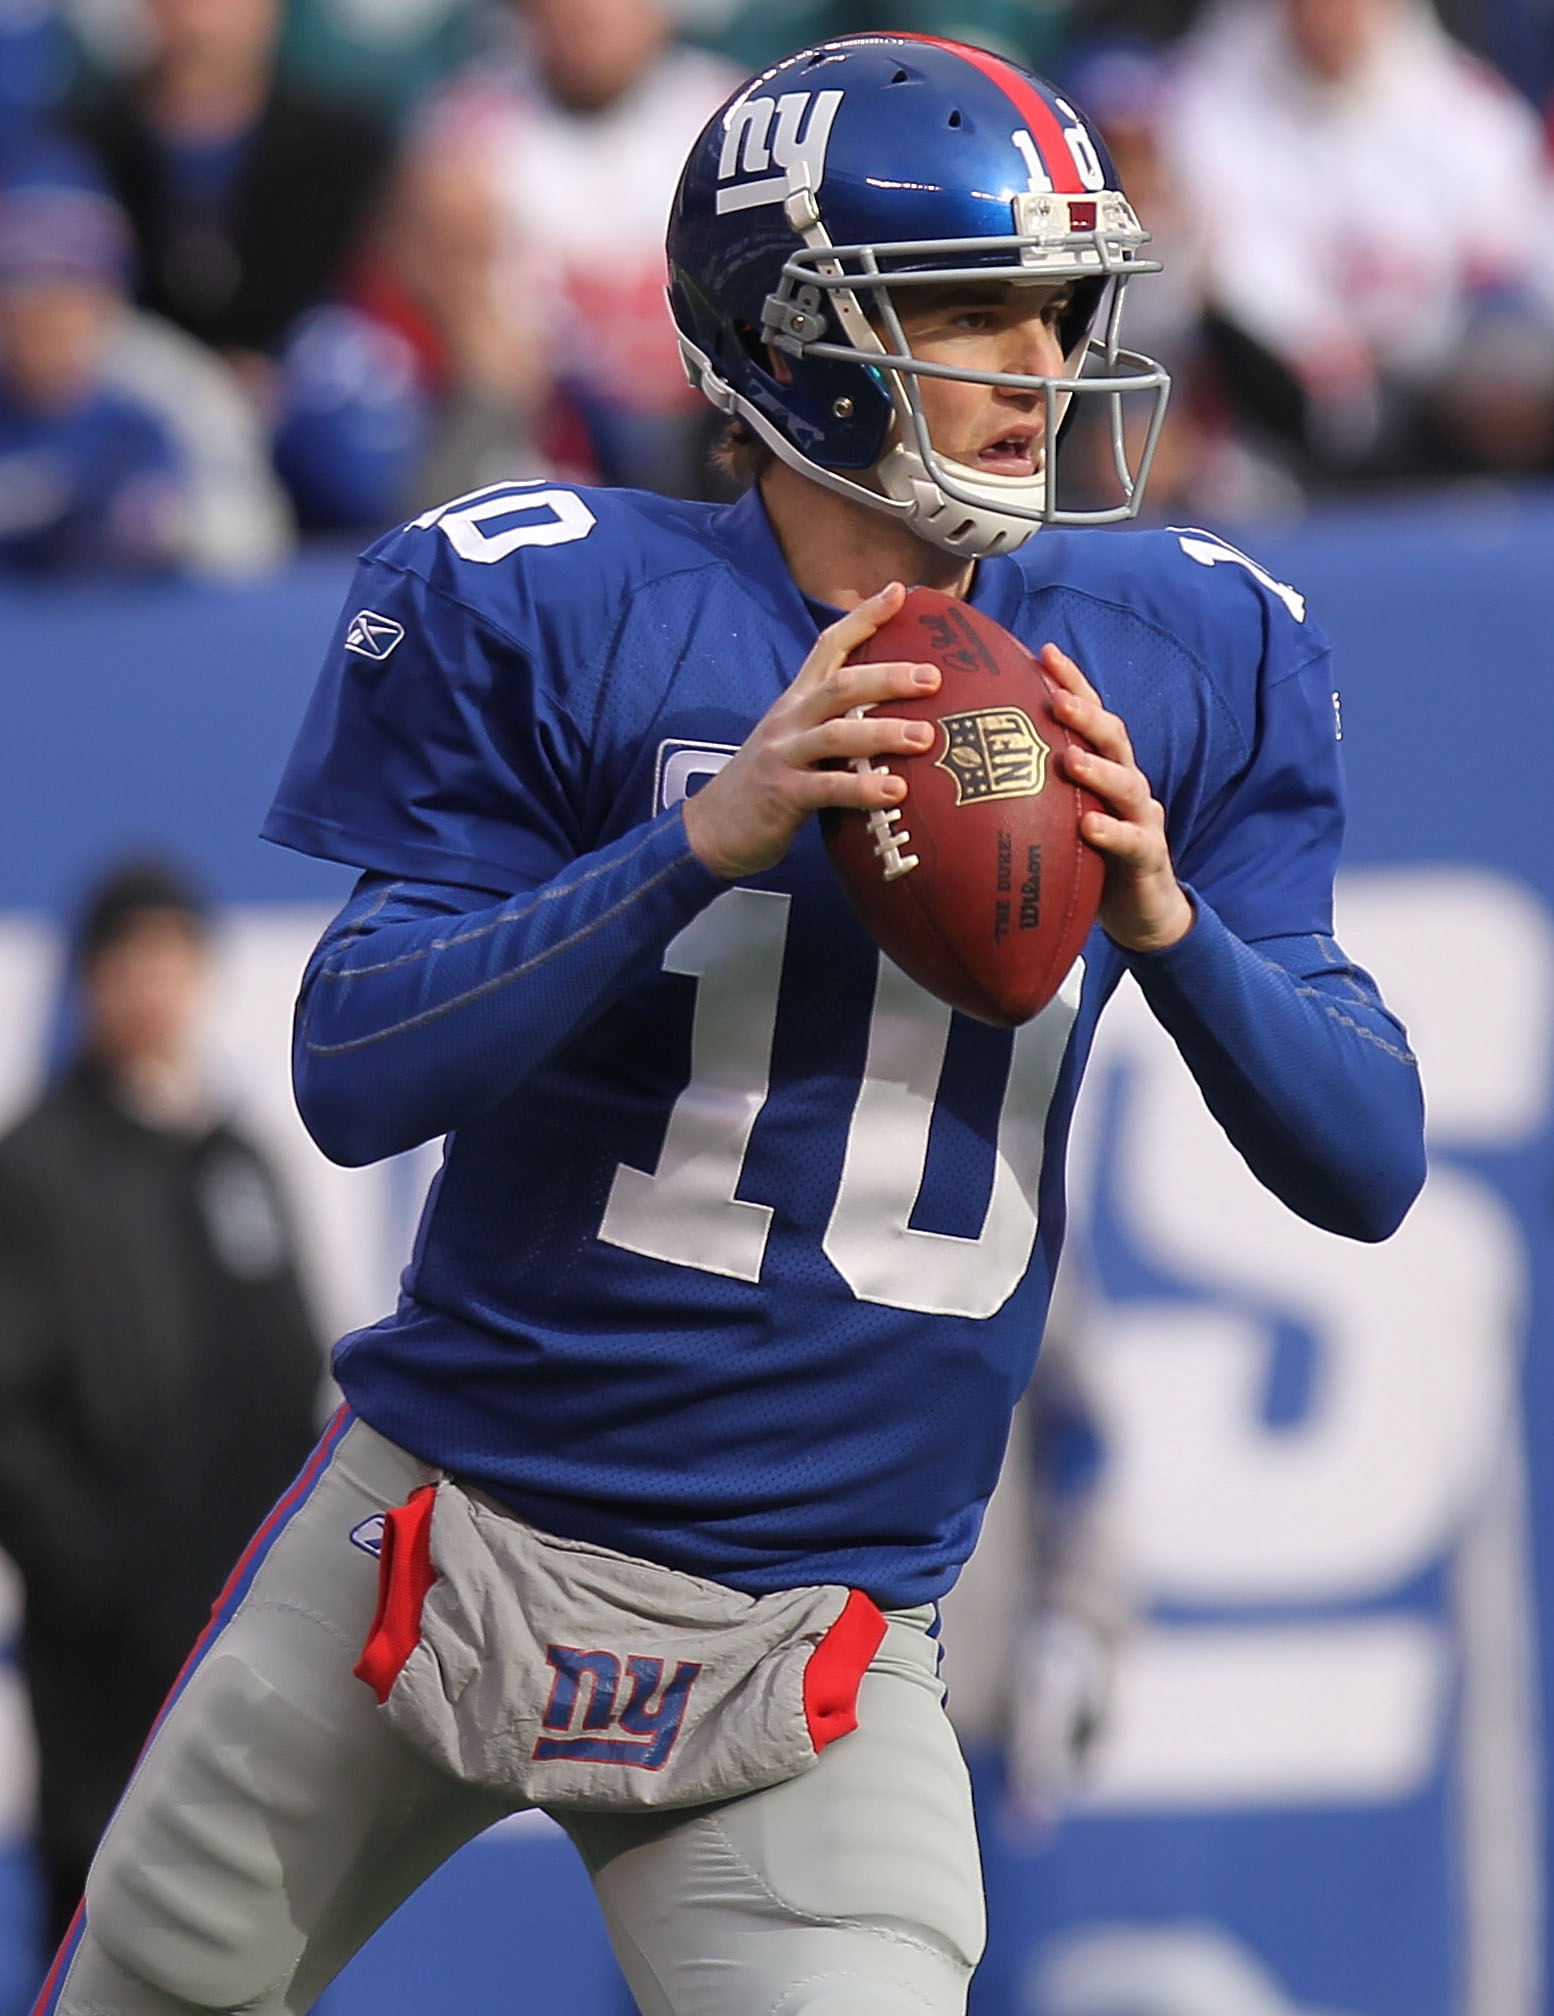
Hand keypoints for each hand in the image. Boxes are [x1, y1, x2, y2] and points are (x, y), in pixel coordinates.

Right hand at [682, 582, 941, 880]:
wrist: (711, 830)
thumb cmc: (768, 786)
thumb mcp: (797, 743)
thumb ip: (837, 726)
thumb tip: (898, 720)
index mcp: (796, 701)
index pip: (828, 646)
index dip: (863, 617)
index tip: (900, 591)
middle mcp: (789, 719)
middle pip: (840, 685)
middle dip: (888, 677)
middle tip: (933, 678)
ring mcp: (783, 755)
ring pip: (836, 734)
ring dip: (884, 733)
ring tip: (925, 737)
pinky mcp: (781, 794)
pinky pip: (827, 788)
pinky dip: (862, 788)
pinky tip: (894, 791)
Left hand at [1040, 642, 1193, 954]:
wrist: (1142, 910)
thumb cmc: (1091, 857)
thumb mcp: (1057, 817)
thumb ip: (1026, 791)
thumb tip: (962, 769)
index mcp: (1103, 768)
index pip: (1089, 716)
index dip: (1071, 682)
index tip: (1043, 651)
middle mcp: (1126, 784)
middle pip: (1113, 737)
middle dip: (1086, 713)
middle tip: (1057, 698)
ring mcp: (1141, 818)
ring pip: (1126, 784)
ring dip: (1099, 769)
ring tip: (1071, 759)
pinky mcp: (1148, 857)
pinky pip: (1132, 841)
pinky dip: (1111, 832)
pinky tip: (1089, 827)